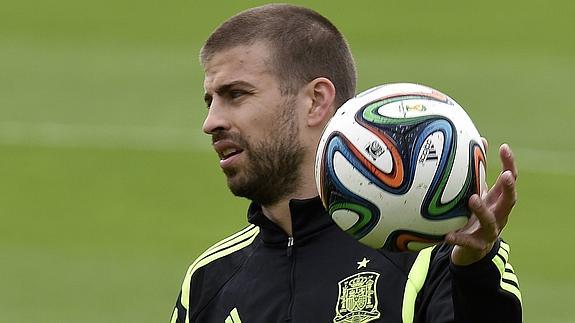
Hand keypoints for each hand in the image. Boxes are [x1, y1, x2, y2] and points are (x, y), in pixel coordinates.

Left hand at [445, 143, 517, 265]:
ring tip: (473, 199)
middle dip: (509, 188)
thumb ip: (477, 171)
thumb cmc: (473, 214)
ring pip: (490, 221)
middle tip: (505, 176)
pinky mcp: (477, 246)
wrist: (470, 249)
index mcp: (497, 200)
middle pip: (509, 201)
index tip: (504, 147)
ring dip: (482, 210)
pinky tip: (447, 235)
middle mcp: (498, 215)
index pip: (509, 180)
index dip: (509, 164)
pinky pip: (468, 242)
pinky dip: (459, 238)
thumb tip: (477, 140)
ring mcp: (489, 231)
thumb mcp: (476, 191)